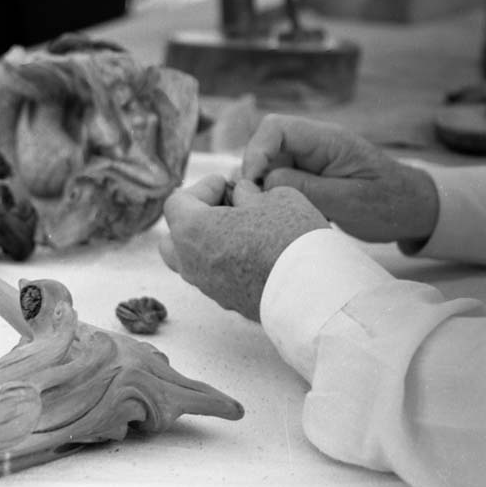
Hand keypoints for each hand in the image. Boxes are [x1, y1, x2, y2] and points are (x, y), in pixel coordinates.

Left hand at [159, 173, 327, 319]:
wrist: (310, 289)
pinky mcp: (228, 302)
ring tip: (241, 234)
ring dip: (209, 244)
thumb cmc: (290, 236)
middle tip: (226, 209)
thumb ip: (249, 193)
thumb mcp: (275, 196)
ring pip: (192, 261)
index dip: (203, 187)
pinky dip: (226, 264)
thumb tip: (242, 197)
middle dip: (196, 219)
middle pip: (174, 237)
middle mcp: (191, 262)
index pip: (178, 201)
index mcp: (193, 229)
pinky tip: (256, 255)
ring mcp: (208, 286)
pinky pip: (215, 278)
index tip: (227, 184)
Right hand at [240, 115, 439, 244]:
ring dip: (263, 191)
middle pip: (266, 148)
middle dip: (254, 176)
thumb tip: (264, 182)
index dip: (255, 152)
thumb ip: (306, 189)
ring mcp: (311, 162)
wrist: (413, 210)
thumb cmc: (390, 203)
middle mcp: (315, 146)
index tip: (252, 184)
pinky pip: (280, 184)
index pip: (276, 128)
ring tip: (269, 217)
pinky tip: (281, 220)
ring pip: (268, 168)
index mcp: (328, 140)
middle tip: (254, 207)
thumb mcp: (349, 201)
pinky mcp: (309, 180)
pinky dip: (275, 201)